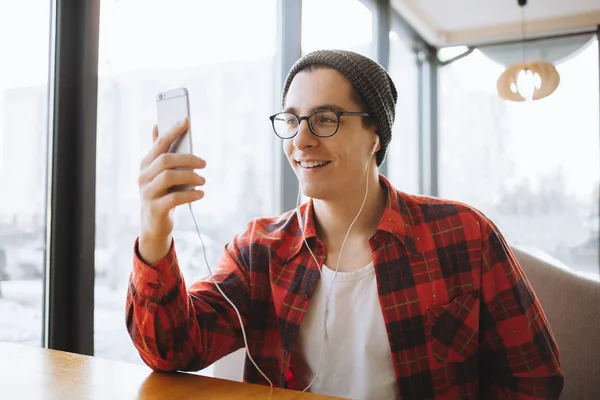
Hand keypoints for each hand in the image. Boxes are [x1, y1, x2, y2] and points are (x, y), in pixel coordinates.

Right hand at [138, 118, 205, 263]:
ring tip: (203, 180)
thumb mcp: (160, 173)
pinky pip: (174, 198)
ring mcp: (147, 193)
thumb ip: (160, 152)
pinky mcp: (155, 208)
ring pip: (169, 177)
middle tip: (204, 163)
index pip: (159, 143)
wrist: (154, 224)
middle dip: (187, 159)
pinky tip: (201, 194)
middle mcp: (143, 176)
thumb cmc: (162, 193)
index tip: (186, 121)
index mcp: (146, 164)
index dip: (173, 131)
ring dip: (190, 176)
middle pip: (165, 160)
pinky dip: (191, 194)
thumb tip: (156, 126)